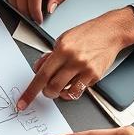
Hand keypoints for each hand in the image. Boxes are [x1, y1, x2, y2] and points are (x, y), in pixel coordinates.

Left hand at [16, 7, 133, 109]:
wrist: (111, 31)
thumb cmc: (87, 34)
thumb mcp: (63, 39)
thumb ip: (50, 56)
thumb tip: (38, 69)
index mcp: (62, 49)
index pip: (41, 75)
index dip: (30, 92)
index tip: (23, 103)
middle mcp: (74, 60)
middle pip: (52, 87)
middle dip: (47, 91)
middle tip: (47, 88)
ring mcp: (85, 69)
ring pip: (66, 93)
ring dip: (59, 92)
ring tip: (62, 83)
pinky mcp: (95, 76)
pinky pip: (78, 91)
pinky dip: (72, 90)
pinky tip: (73, 82)